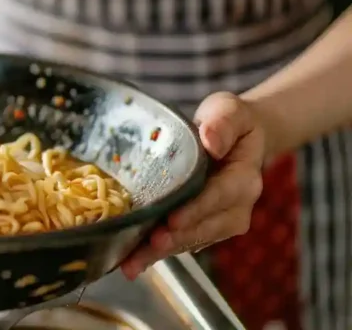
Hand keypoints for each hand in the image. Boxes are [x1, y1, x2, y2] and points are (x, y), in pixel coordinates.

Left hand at [120, 92, 266, 278]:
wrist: (238, 138)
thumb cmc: (229, 122)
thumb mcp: (229, 110)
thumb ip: (222, 123)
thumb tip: (211, 141)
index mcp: (244, 178)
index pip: (219, 196)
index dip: (195, 210)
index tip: (172, 221)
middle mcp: (237, 206)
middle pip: (203, 227)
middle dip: (172, 240)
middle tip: (144, 248)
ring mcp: (221, 221)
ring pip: (189, 240)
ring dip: (159, 253)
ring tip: (130, 263)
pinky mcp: (204, 228)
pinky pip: (180, 242)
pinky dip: (156, 252)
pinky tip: (132, 260)